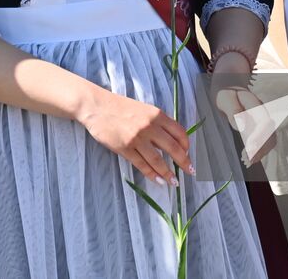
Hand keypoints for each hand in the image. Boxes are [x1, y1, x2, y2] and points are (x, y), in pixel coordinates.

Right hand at [76, 86, 192, 185]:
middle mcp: (149, 126)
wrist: (98, 106)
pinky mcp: (125, 148)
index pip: (179, 132)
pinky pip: (142, 164)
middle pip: (173, 148)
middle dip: (183, 162)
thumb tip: (171, 141)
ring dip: (168, 173)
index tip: (188, 154)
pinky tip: (158, 180)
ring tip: (174, 182)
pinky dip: (151, 174)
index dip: (186, 146)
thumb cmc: (120, 107)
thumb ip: (157, 123)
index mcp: (157, 115)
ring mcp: (137, 138)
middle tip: (190, 171)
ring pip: (158, 160)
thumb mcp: (144, 109)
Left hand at [209, 52, 274, 164]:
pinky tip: (249, 158)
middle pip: (269, 132)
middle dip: (260, 148)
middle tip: (247, 160)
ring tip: (247, 162)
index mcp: (254, 103)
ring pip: (269, 138)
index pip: (263, 121)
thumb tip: (241, 126)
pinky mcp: (260, 126)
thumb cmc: (225, 92)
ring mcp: (262, 119)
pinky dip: (259, 150)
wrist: (229, 84)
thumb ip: (233, 110)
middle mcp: (262, 112)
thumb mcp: (224, 98)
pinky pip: (264, 140)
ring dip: (260, 152)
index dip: (259, 136)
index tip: (249, 149)